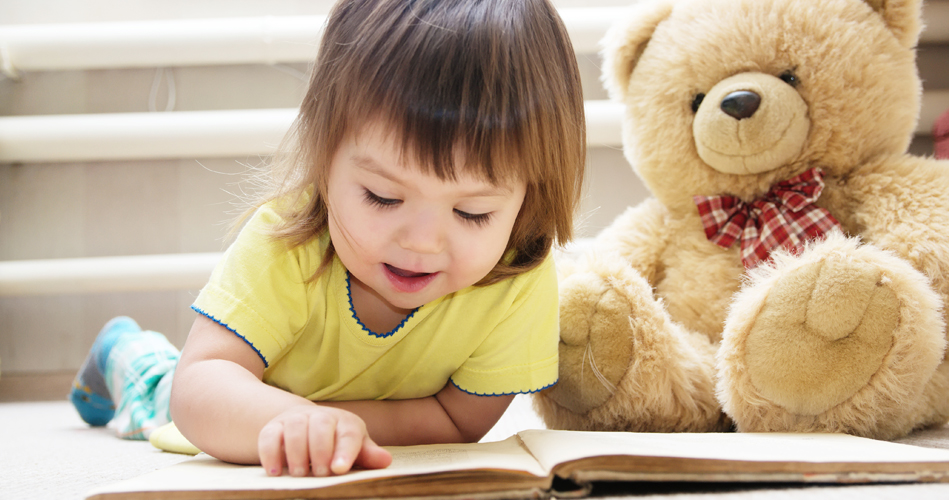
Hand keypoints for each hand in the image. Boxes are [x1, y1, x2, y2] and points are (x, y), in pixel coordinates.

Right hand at [258, 404, 392, 476]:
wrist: (308, 425)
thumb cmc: (338, 444)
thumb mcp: (355, 449)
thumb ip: (367, 455)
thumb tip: (385, 461)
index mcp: (346, 423)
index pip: (348, 434)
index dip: (345, 452)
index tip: (339, 470)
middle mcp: (321, 416)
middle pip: (321, 426)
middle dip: (320, 451)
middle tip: (320, 474)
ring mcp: (296, 419)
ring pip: (294, 428)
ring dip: (296, 452)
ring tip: (300, 474)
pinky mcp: (274, 427)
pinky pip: (269, 436)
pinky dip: (270, 453)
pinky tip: (275, 472)